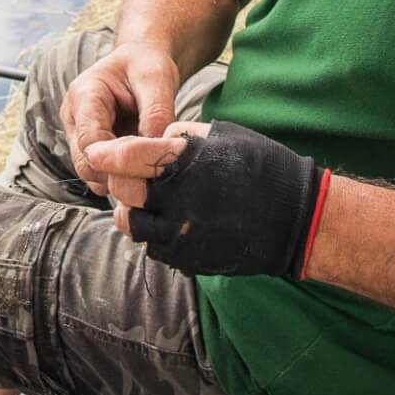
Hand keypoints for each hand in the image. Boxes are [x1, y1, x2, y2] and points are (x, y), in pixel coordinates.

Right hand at [60, 44, 181, 195]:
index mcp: (83, 95)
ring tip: (155, 167)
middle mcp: (73, 118)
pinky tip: (147, 167)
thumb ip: (156, 113)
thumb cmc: (145, 64)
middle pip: (86, 164)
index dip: (119, 161)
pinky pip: (104, 175)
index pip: (90, 142)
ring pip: (93, 175)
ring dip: (124, 180)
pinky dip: (125, 178)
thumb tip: (160, 151)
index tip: (154, 164)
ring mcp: (79, 136)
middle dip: (121, 175)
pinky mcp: (92, 150)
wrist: (140, 62)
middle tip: (159, 173)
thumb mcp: (157, 78)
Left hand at [85, 121, 323, 277]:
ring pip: (131, 223)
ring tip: (146, 202)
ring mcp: (183, 231)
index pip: (130, 155)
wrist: (297, 218)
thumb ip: (183, 136)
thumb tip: (153, 140)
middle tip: (125, 176)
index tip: (96, 152)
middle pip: (124, 190)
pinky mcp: (188, 258)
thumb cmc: (263, 168)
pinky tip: (168, 222)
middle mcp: (181, 196)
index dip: (107, 153)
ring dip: (132, 211)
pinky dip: (153, 233)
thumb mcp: (224, 136)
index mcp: (188, 160)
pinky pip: (153, 247)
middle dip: (120, 180)